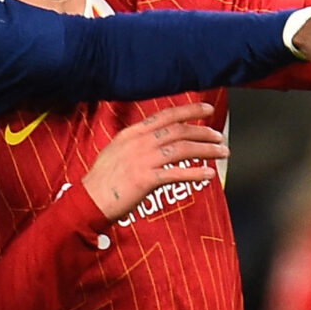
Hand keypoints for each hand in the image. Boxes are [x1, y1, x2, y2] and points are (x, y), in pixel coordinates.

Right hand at [81, 102, 226, 221]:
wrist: (89, 200)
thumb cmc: (103, 180)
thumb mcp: (116, 150)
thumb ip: (136, 142)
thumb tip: (156, 138)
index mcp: (133, 133)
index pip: (166, 116)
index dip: (189, 110)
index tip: (207, 109)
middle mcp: (140, 143)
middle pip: (179, 131)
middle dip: (203, 132)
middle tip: (219, 136)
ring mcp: (143, 160)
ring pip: (182, 149)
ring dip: (206, 150)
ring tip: (221, 153)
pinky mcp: (146, 180)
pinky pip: (177, 173)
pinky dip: (196, 173)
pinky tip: (209, 174)